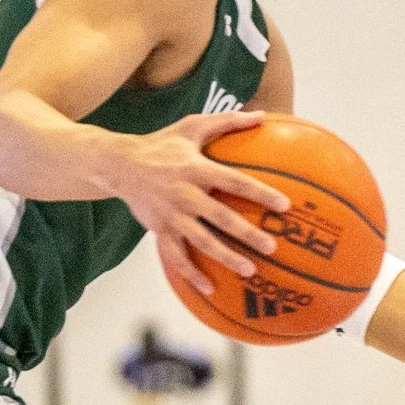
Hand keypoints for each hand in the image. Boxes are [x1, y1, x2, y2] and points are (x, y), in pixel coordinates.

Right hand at [113, 110, 283, 295]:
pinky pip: (177, 257)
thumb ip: (227, 121)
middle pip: (222, 218)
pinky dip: (192, 274)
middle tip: (272, 247)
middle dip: (248, 234)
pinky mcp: (160, 230)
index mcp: (197, 169)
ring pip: (202, 242)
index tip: (284, 205)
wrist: (119, 164)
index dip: (260, 193)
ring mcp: (172, 215)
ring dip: (226, 257)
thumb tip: (262, 115)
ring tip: (250, 270)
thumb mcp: (191, 126)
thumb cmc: (161, 144)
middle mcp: (186, 194)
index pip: (235, 182)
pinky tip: (210, 289)